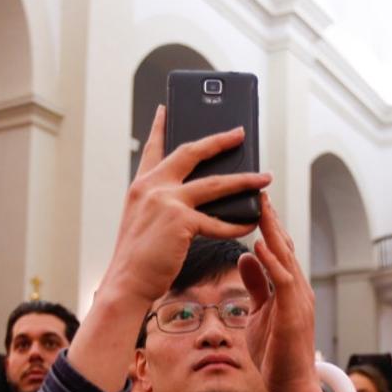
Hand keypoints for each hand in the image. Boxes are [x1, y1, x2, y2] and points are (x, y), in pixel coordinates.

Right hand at [100, 105, 271, 305]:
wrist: (126, 283)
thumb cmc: (138, 259)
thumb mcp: (144, 221)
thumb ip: (163, 203)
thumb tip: (198, 195)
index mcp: (140, 186)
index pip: (152, 149)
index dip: (158, 127)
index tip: (165, 108)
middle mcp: (152, 187)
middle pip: (191, 153)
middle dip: (219, 140)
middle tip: (240, 133)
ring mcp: (166, 201)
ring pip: (215, 184)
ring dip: (245, 179)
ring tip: (265, 176)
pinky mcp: (181, 221)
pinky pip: (218, 221)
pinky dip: (237, 224)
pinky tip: (251, 223)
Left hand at [238, 194, 322, 391]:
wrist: (290, 385)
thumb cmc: (276, 352)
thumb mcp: (259, 312)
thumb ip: (256, 284)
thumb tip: (246, 256)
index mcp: (290, 288)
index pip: (279, 249)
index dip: (268, 224)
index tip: (255, 201)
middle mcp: (298, 288)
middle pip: (284, 245)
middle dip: (271, 218)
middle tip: (258, 191)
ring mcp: (299, 299)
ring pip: (286, 257)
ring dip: (273, 231)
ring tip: (260, 207)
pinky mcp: (294, 312)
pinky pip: (284, 280)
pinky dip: (273, 261)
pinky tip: (261, 245)